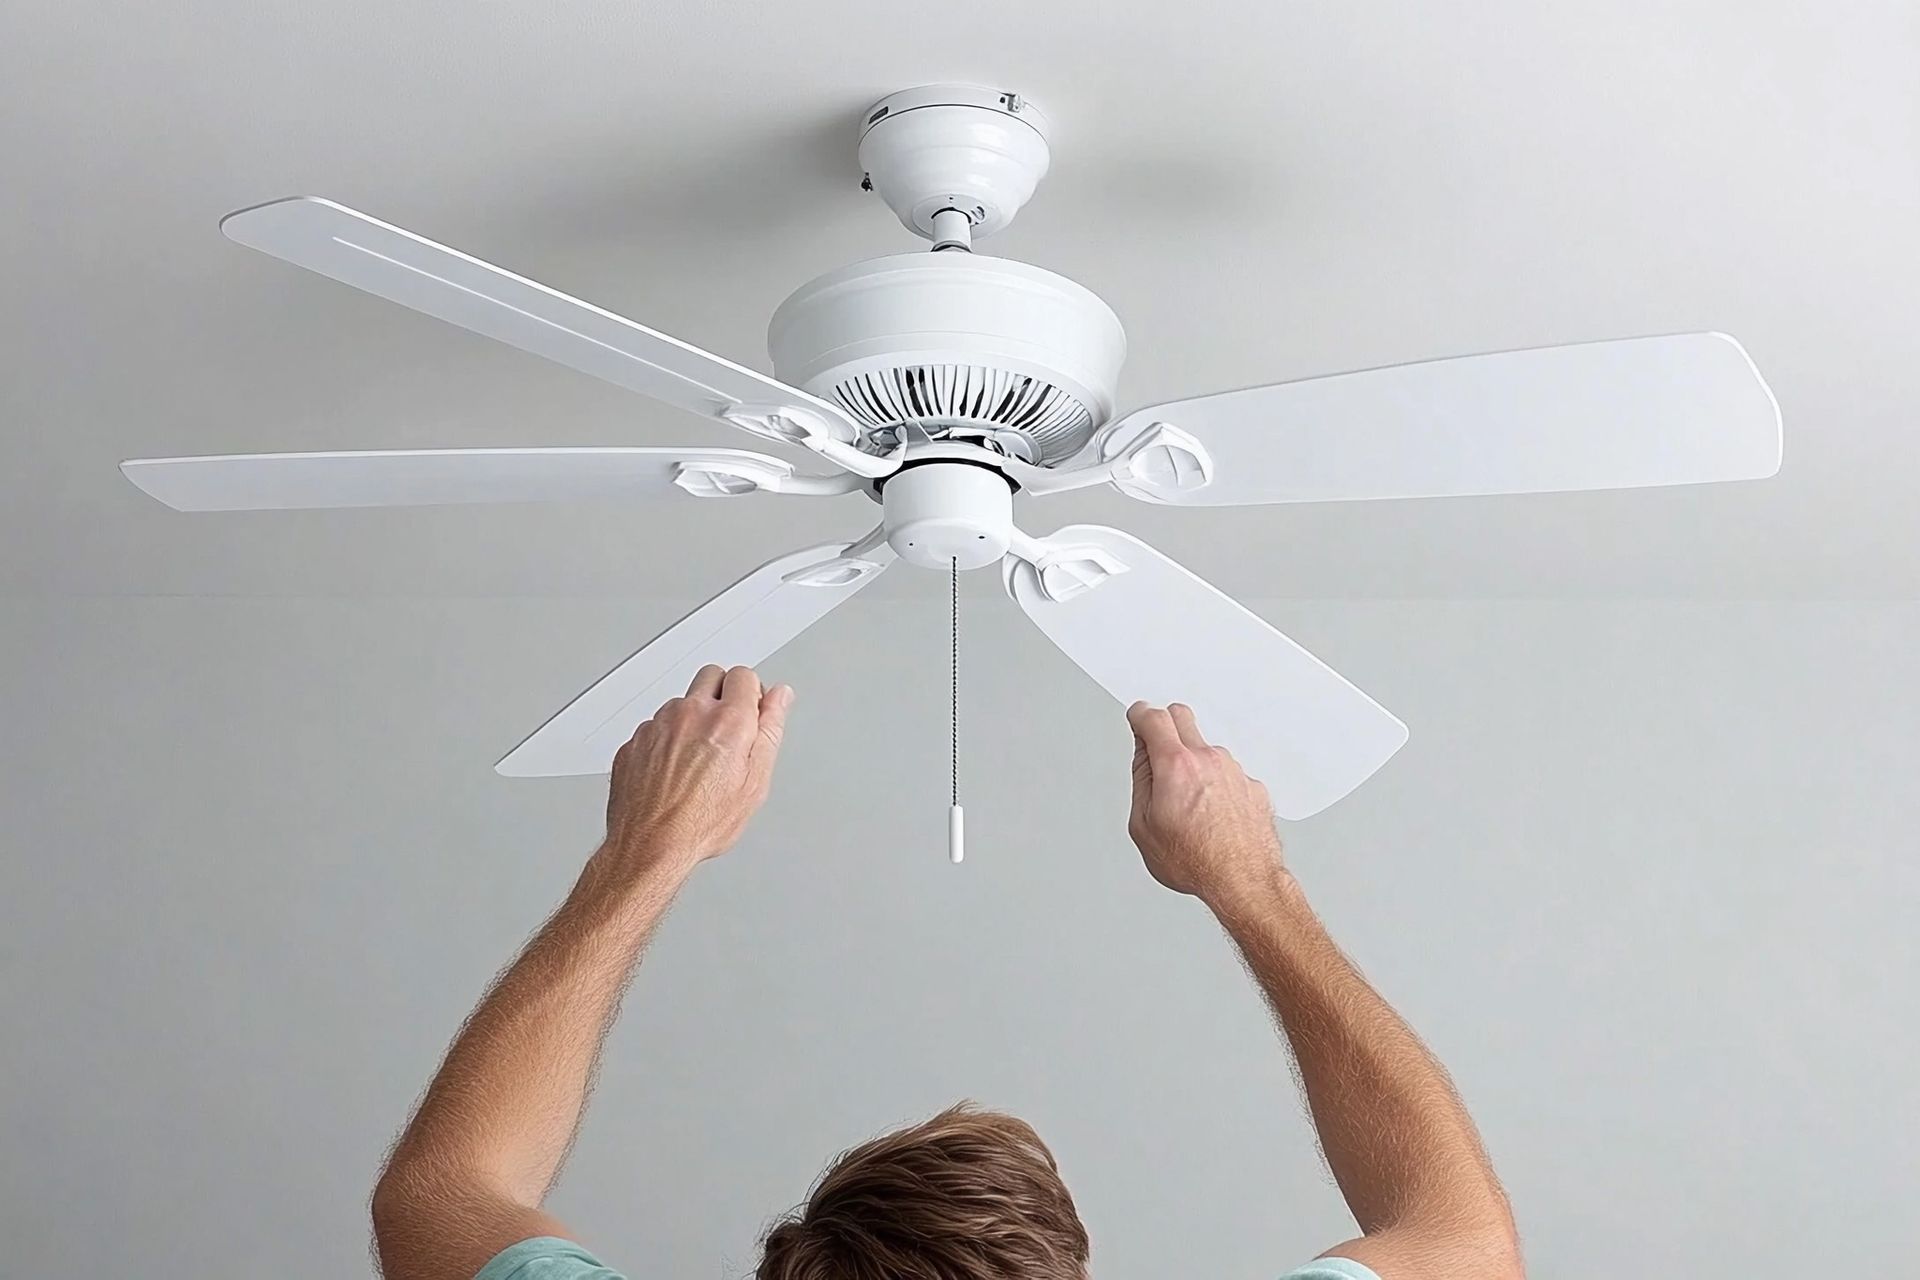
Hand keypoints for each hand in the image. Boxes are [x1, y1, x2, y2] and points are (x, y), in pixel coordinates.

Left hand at [599, 664, 793, 874]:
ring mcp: (658, 724)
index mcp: (728, 721)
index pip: (744, 676)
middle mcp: (690, 714)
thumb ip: (770, 730)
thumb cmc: (701, 823)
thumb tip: (780, 699)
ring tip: (698, 761)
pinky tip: (674, 770)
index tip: (752, 715)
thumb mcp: (755, 783)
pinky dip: (668, 739)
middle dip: (724, 694)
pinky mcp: (635, 739)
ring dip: (694, 718)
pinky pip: (657, 725)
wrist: (649, 845)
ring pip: (682, 702)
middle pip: (712, 676)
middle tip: (727, 730)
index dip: (753, 696)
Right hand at [1126, 701, 1286, 908]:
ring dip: (1193, 761)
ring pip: (1206, 748)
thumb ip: (1141, 780)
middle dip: (1164, 726)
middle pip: (1181, 716)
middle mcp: (1209, 760)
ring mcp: (1234, 770)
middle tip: (1156, 750)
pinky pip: (1227, 772)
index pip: (1153, 718)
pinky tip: (1211, 813)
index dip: (1139, 715)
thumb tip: (1144, 756)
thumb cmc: (1195, 861)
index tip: (1137, 719)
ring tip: (1188, 803)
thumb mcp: (1144, 825)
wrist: (1242, 880)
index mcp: (1176, 766)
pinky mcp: (1252, 785)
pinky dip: (1216, 783)